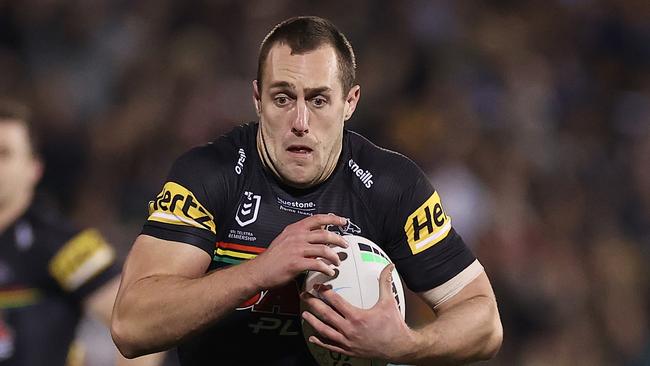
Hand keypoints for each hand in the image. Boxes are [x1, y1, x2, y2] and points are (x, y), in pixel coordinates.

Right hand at [250, 214, 348, 288]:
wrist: (258, 271)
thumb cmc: (272, 258)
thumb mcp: (285, 239)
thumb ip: (300, 235)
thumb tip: (317, 233)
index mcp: (294, 229)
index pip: (317, 219)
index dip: (333, 218)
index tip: (343, 221)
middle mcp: (297, 237)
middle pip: (324, 234)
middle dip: (338, 240)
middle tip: (345, 245)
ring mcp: (296, 250)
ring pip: (324, 249)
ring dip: (334, 256)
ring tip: (338, 262)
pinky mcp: (296, 263)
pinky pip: (317, 264)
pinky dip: (326, 269)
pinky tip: (329, 272)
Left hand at [301, 264, 418, 361]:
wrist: (399, 348)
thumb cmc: (394, 325)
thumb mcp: (389, 302)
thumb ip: (385, 283)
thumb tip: (389, 266)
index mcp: (357, 316)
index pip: (335, 301)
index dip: (324, 292)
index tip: (317, 286)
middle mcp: (349, 330)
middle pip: (326, 315)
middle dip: (313, 304)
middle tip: (304, 296)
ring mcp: (347, 341)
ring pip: (324, 331)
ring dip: (312, 322)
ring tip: (304, 314)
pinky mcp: (348, 350)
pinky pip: (331, 346)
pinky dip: (320, 342)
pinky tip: (312, 337)